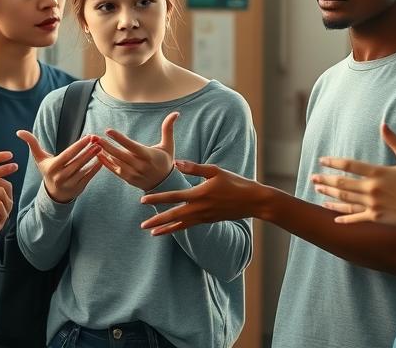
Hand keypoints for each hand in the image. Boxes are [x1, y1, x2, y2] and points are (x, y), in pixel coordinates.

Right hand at [17, 131, 102, 203]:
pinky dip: (95, 168)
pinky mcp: (79, 188)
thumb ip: (32, 143)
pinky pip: (89, 177)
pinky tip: (102, 160)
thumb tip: (19, 132)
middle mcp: (61, 176)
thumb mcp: (39, 158)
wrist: (53, 194)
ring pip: (84, 169)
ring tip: (100, 148)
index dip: (78, 146)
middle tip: (97, 141)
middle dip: (88, 151)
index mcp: (52, 167)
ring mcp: (70, 183)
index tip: (88, 137)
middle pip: (77, 161)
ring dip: (93, 158)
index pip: (67, 155)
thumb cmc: (48, 170)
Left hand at [96, 112, 178, 191]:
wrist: (164, 185)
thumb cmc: (166, 161)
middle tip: (94, 137)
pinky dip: (105, 163)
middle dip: (106, 145)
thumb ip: (168, 129)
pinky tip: (97, 154)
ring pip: (115, 162)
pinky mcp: (128, 179)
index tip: (108, 130)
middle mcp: (140, 166)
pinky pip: (114, 170)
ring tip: (93, 143)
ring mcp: (133, 174)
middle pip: (120, 154)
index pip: (131, 146)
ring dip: (104, 152)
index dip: (119, 138)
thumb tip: (176, 113)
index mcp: (149, 156)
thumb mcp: (169, 145)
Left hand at [139, 160, 259, 234]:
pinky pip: (190, 226)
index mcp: (199, 194)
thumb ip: (194, 168)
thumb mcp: (215, 171)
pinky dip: (179, 228)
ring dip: (165, 229)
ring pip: (181, 224)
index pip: (173, 197)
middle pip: (173, 215)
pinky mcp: (209, 220)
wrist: (253, 201)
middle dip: (156, 220)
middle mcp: (199, 208)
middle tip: (142, 226)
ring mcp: (204, 216)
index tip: (143, 200)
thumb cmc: (235, 183)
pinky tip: (171, 230)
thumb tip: (177, 163)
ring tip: (152, 233)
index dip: (157, 199)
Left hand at [309, 123, 395, 227]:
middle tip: (312, 177)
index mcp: (377, 173)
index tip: (322, 160)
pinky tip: (332, 216)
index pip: (349, 165)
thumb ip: (394, 142)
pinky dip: (343, 216)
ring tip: (317, 189)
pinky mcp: (374, 217)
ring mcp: (371, 204)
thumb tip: (383, 124)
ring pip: (344, 199)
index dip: (333, 162)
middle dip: (325, 179)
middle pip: (342, 183)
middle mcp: (371, 189)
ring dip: (329, 194)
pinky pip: (355, 216)